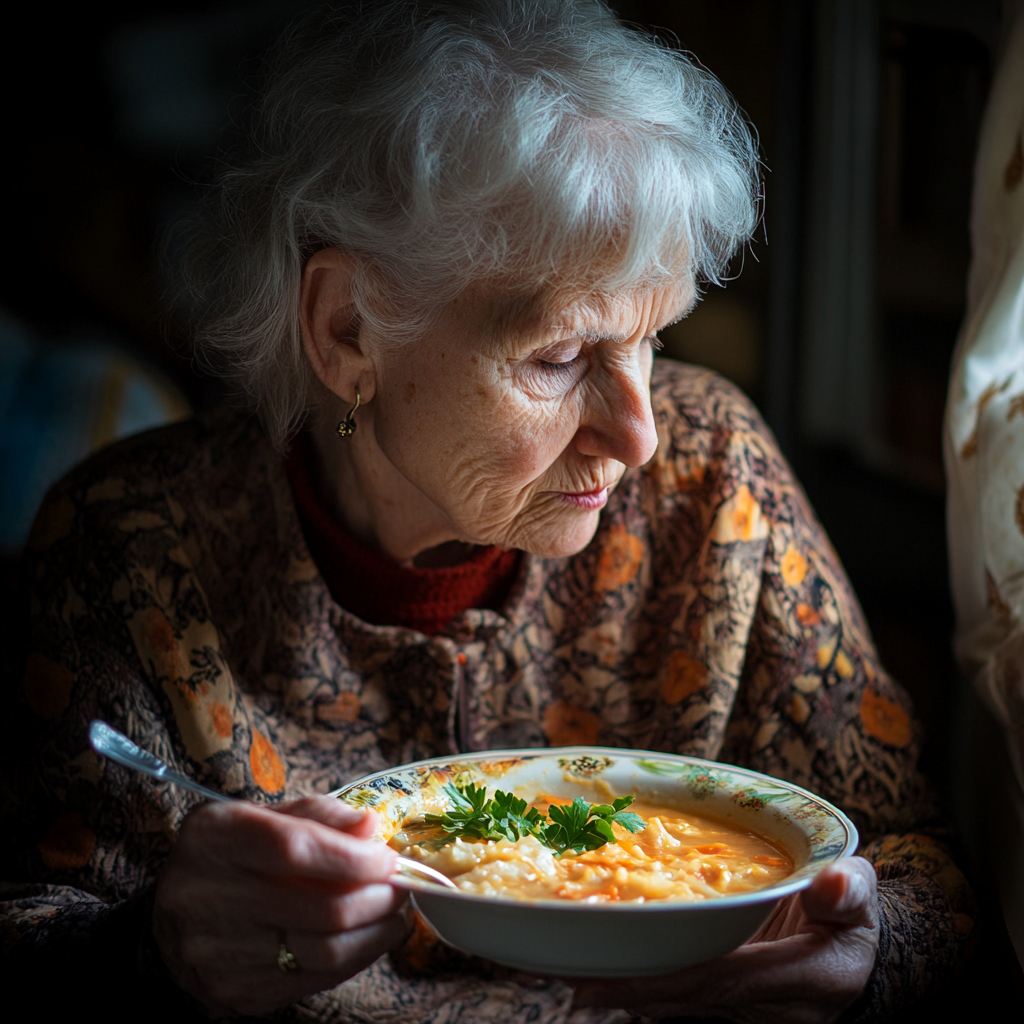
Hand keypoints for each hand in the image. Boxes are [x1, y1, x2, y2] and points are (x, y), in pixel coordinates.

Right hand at [153, 796, 408, 1015]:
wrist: (168, 923)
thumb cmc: (229, 858)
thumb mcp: (260, 816)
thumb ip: (315, 815)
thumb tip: (370, 826)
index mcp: (215, 837)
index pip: (295, 849)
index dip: (353, 857)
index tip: (388, 857)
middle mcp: (207, 897)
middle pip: (319, 908)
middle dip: (378, 897)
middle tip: (402, 885)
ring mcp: (219, 954)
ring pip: (323, 951)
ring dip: (375, 931)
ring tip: (393, 912)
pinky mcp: (235, 992)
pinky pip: (314, 980)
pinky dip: (355, 957)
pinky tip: (368, 937)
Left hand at [572, 856, 878, 1023]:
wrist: (856, 964)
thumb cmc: (853, 923)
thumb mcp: (862, 901)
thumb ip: (849, 892)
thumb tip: (829, 885)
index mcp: (800, 978)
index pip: (727, 980)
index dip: (675, 979)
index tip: (628, 973)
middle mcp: (762, 1003)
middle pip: (688, 999)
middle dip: (633, 991)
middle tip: (576, 980)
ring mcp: (740, 1007)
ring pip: (677, 1003)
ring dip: (628, 991)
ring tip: (571, 977)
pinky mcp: (723, 999)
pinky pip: (679, 996)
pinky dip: (640, 986)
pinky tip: (597, 973)